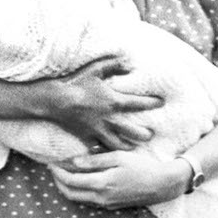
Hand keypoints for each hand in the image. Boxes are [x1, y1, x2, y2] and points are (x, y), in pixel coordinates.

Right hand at [25, 57, 163, 151]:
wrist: (55, 100)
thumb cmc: (76, 82)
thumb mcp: (96, 68)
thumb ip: (114, 64)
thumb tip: (128, 62)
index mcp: (114, 101)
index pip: (139, 104)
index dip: (152, 103)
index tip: (162, 102)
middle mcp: (109, 119)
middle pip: (133, 131)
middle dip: (144, 134)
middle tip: (150, 135)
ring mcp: (98, 130)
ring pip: (117, 144)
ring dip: (127, 146)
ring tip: (133, 148)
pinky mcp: (86, 137)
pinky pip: (98, 148)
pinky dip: (104, 151)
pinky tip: (108, 154)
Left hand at [50, 150, 188, 208]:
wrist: (162, 185)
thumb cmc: (142, 167)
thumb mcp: (118, 157)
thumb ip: (94, 161)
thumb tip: (73, 162)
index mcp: (102, 183)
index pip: (70, 180)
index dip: (57, 172)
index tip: (51, 163)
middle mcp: (101, 197)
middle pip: (70, 193)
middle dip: (57, 182)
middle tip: (53, 169)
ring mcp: (106, 204)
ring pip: (78, 199)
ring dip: (67, 188)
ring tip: (63, 174)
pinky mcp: (111, 206)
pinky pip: (88, 201)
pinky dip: (79, 192)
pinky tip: (80, 181)